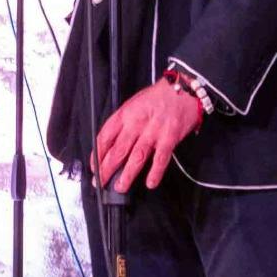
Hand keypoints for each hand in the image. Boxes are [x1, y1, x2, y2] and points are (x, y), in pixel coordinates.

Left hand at [88, 75, 203, 191]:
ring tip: (120, 187)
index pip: (105, 137)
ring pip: (136, 158)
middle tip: (100, 182)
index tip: (94, 167)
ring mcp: (153, 132)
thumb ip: (123, 123)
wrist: (183, 89)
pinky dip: (155, 173)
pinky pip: (160, 159)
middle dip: (106, 169)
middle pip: (118, 150)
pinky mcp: (170, 138)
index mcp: (125, 114)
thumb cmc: (157, 97)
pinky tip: (150, 183)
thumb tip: (112, 146)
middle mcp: (137, 123)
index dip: (97, 154)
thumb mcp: (134, 104)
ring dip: (127, 175)